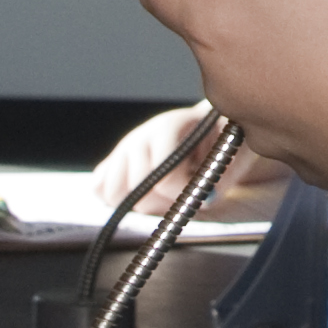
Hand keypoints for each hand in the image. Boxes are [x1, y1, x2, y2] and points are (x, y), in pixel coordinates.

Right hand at [84, 103, 285, 212]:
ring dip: (140, 201)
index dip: (184, 195)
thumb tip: (205, 198)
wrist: (211, 126)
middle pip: (138, 193)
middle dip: (165, 202)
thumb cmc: (221, 141)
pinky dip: (115, 198)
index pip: (164, 178)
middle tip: (183, 191)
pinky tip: (141, 192)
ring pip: (113, 194)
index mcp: (168, 127)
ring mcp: (123, 148)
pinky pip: (99, 189)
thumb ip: (219, 178)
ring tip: (163, 192)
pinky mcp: (113, 160)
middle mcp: (139, 136)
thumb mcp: (229, 155)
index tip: (201, 192)